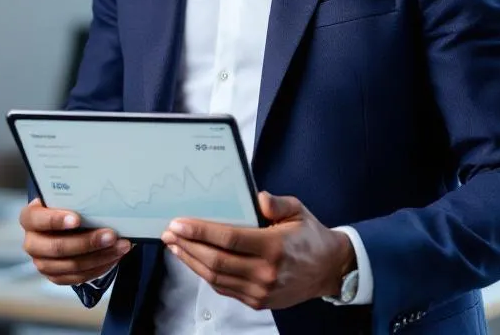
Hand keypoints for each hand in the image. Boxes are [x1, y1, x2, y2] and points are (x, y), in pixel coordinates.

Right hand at [19, 198, 132, 285]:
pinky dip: (99, 267)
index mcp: (29, 219)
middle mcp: (32, 243)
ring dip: (100, 257)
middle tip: (111, 235)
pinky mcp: (55, 277)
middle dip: (88, 242)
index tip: (77, 219)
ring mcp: (42, 263)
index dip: (56, 220)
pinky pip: (79, 277)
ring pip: (72, 265)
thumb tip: (101, 204)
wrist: (60, 228)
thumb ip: (74, 202)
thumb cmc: (64, 209)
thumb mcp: (63, 201)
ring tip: (120, 246)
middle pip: (57, 247)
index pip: (37, 219)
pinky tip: (114, 257)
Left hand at [159, 192, 354, 310]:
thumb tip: (258, 198)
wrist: (330, 269)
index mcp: (274, 247)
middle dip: (187, 246)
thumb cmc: (310, 237)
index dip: (200, 232)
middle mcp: (266, 272)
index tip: (178, 223)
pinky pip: (224, 288)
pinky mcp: (258, 301)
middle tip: (169, 233)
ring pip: (215, 277)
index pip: (228, 239)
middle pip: (216, 260)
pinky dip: (205, 275)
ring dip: (191, 261)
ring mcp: (261, 290)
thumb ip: (276, 203)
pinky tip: (194, 261)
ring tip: (175, 246)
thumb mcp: (298, 210)